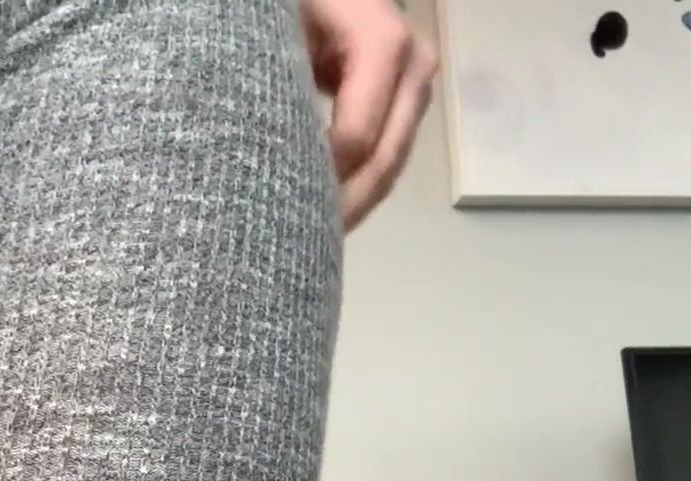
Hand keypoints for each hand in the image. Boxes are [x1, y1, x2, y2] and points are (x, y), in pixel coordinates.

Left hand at [300, 0, 436, 229]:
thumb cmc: (304, 0)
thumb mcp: (285, 30)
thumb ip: (282, 84)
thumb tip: (273, 153)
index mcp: (384, 45)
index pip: (355, 136)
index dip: (321, 178)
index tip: (281, 211)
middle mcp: (414, 66)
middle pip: (384, 158)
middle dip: (344, 206)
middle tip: (302, 246)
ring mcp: (418, 83)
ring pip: (391, 163)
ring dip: (354, 203)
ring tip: (313, 238)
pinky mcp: (409, 98)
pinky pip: (387, 152)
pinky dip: (359, 184)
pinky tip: (329, 211)